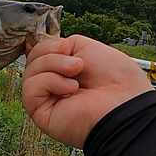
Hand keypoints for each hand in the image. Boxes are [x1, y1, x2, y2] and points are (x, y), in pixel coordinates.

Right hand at [22, 35, 153, 147]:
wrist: (125, 104)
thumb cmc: (117, 81)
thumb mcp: (89, 48)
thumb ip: (66, 43)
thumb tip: (49, 48)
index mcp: (64, 71)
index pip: (40, 54)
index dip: (46, 45)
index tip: (63, 45)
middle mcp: (53, 85)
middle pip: (32, 60)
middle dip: (50, 53)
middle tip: (75, 61)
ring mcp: (47, 99)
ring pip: (29, 72)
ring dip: (53, 65)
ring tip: (75, 71)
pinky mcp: (40, 112)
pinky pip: (30, 88)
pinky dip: (49, 81)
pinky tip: (70, 88)